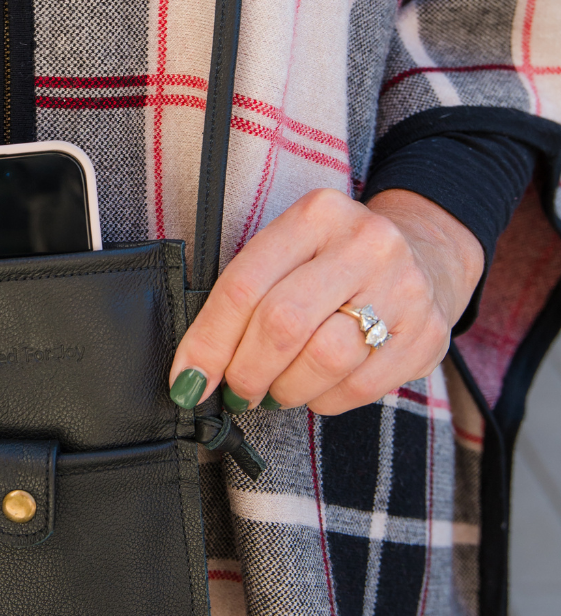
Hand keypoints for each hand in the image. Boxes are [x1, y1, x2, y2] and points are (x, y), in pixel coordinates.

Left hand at [168, 187, 484, 415]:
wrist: (422, 254)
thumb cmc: (330, 262)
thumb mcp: (287, 253)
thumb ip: (243, 298)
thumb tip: (194, 372)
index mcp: (316, 215)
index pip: (244, 286)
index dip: (208, 342)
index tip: (188, 381)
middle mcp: (365, 243)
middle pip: (283, 324)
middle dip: (246, 371)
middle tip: (235, 391)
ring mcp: (404, 287)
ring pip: (324, 360)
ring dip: (285, 389)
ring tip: (276, 388)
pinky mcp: (428, 333)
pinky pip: (359, 387)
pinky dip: (324, 400)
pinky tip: (316, 388)